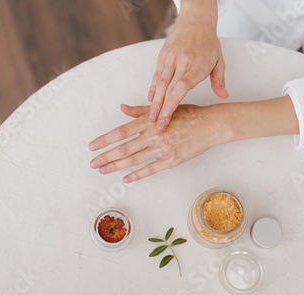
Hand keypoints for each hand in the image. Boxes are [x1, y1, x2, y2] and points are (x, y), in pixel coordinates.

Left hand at [88, 104, 228, 182]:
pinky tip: (126, 178)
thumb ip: (141, 110)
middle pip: (124, 148)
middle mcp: (154, 135)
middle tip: (93, 163)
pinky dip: (137, 175)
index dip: (105, 140)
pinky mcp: (171, 160)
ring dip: (117, 166)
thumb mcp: (164, 108)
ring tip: (103, 170)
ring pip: (134, 160)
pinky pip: (150, 169)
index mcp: (150, 121)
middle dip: (106, 156)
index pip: (121, 132)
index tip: (92, 146)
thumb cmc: (188, 114)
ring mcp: (162, 149)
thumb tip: (122, 108)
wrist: (210, 125)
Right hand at [147, 9, 228, 131]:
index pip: (182, 87)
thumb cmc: (208, 42)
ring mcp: (171, 57)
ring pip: (160, 83)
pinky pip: (157, 74)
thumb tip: (223, 96)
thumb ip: (219, 80)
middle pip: (169, 89)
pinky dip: (153, 88)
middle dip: (162, 109)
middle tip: (157, 126)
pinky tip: (150, 100)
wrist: (196, 20)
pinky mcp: (163, 55)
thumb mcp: (219, 60)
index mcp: (198, 65)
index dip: (173, 103)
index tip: (168, 117)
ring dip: (154, 102)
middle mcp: (183, 61)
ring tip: (150, 117)